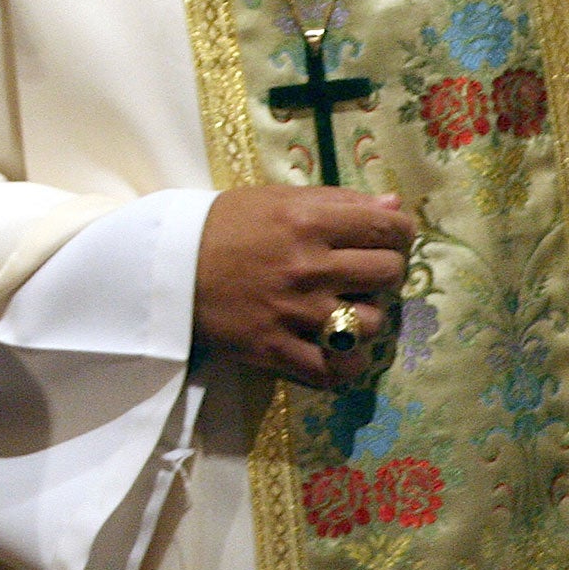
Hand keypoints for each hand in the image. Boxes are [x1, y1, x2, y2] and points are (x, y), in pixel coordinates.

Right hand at [194, 185, 414, 387]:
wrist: (167, 265)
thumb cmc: (225, 225)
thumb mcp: (276, 198)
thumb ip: (336, 200)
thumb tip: (393, 205)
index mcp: (307, 221)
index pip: (387, 229)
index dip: (401, 233)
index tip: (390, 238)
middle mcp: (307, 266)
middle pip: (387, 274)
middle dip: (385, 272)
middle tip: (364, 273)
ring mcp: (293, 311)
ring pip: (371, 323)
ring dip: (366, 317)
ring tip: (347, 310)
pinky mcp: (274, 348)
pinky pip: (334, 370)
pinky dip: (345, 366)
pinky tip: (338, 351)